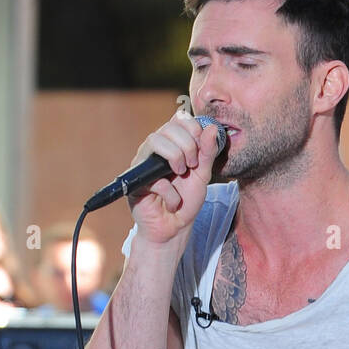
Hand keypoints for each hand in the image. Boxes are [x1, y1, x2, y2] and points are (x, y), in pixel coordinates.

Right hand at [127, 109, 223, 244]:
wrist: (175, 228)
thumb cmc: (186, 200)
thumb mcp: (203, 175)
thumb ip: (208, 153)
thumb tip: (213, 129)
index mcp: (171, 144)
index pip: (178, 119)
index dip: (193, 129)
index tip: (202, 149)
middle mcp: (154, 150)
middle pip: (167, 128)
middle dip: (187, 145)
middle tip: (193, 166)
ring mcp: (143, 163)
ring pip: (155, 141)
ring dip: (175, 157)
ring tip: (181, 175)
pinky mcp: (135, 182)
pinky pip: (154, 178)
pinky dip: (170, 193)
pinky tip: (173, 202)